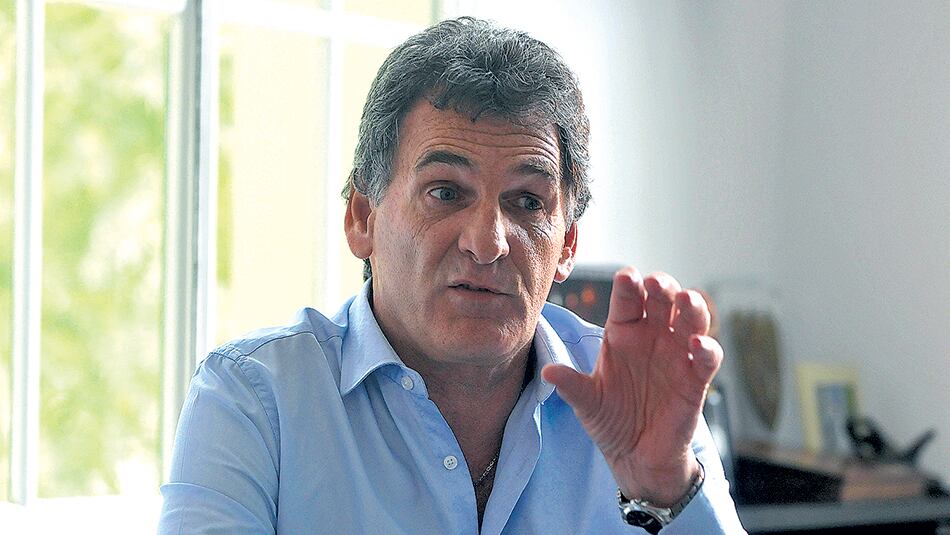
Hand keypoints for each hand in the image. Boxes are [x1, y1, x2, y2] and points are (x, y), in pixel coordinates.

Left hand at [541, 266, 721, 505]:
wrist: (636, 455)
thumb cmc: (610, 420)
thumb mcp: (587, 403)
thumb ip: (572, 386)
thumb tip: (547, 373)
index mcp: (622, 333)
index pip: (627, 300)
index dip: (628, 286)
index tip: (627, 276)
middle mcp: (651, 337)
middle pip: (662, 301)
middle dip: (662, 287)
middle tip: (657, 283)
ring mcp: (676, 354)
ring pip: (690, 320)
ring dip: (691, 307)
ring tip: (686, 300)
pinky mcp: (695, 379)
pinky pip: (706, 358)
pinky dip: (707, 347)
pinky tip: (698, 344)